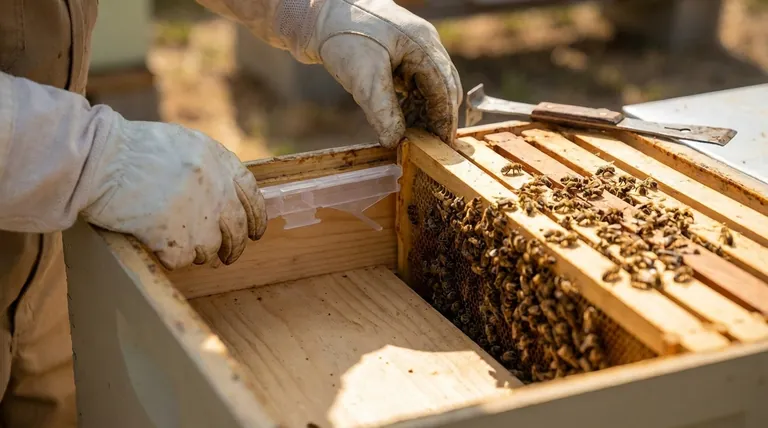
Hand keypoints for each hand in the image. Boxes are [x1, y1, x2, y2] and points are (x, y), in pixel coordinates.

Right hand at [82, 116, 267, 269]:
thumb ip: (209, 165)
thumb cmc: (132, 149)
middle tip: (229, 256)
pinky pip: (184, 259)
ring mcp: (199, 214)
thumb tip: (225, 192)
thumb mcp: (183, 143)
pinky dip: (172, 257)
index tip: (255, 232)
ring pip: (212, 248)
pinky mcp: (176, 237)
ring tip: (181, 245)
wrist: (100, 159)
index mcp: (219, 161)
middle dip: (235, 246)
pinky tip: (157, 244)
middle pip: (238, 228)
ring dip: (200, 252)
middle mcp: (216, 188)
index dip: (256, 216)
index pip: (252, 194)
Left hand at [309, 0, 462, 147]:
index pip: (445, 89)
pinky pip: (413, 85)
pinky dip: (410, 104)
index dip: (445, 120)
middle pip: (442, 88)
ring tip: (415, 139)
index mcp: (423, 45)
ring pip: (428, 88)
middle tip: (430, 148)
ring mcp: (411, 50)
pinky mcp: (397, 56)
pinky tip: (401, 122)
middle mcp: (423, 46)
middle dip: (437, 118)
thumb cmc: (343, 35)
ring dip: (423, 113)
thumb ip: (383, 110)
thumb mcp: (364, 76)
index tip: (442, 147)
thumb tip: (396, 141)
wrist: (318, 14)